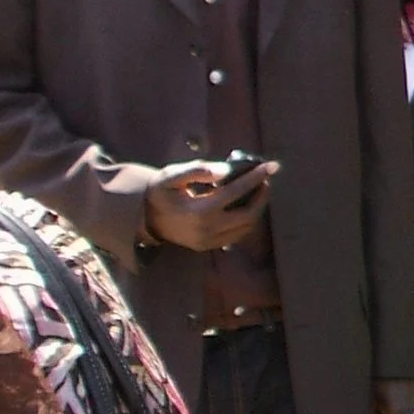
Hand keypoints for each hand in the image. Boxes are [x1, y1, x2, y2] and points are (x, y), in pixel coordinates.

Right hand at [142, 159, 273, 252]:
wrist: (144, 216)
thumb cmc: (160, 190)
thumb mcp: (172, 175)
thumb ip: (198, 170)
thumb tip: (226, 170)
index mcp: (198, 211)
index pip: (234, 193)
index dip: (255, 178)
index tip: (270, 166)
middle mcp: (206, 230)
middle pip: (248, 214)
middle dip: (262, 195)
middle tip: (265, 179)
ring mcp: (208, 241)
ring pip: (246, 227)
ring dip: (257, 208)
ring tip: (258, 189)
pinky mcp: (209, 247)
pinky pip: (237, 235)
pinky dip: (248, 220)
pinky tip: (247, 204)